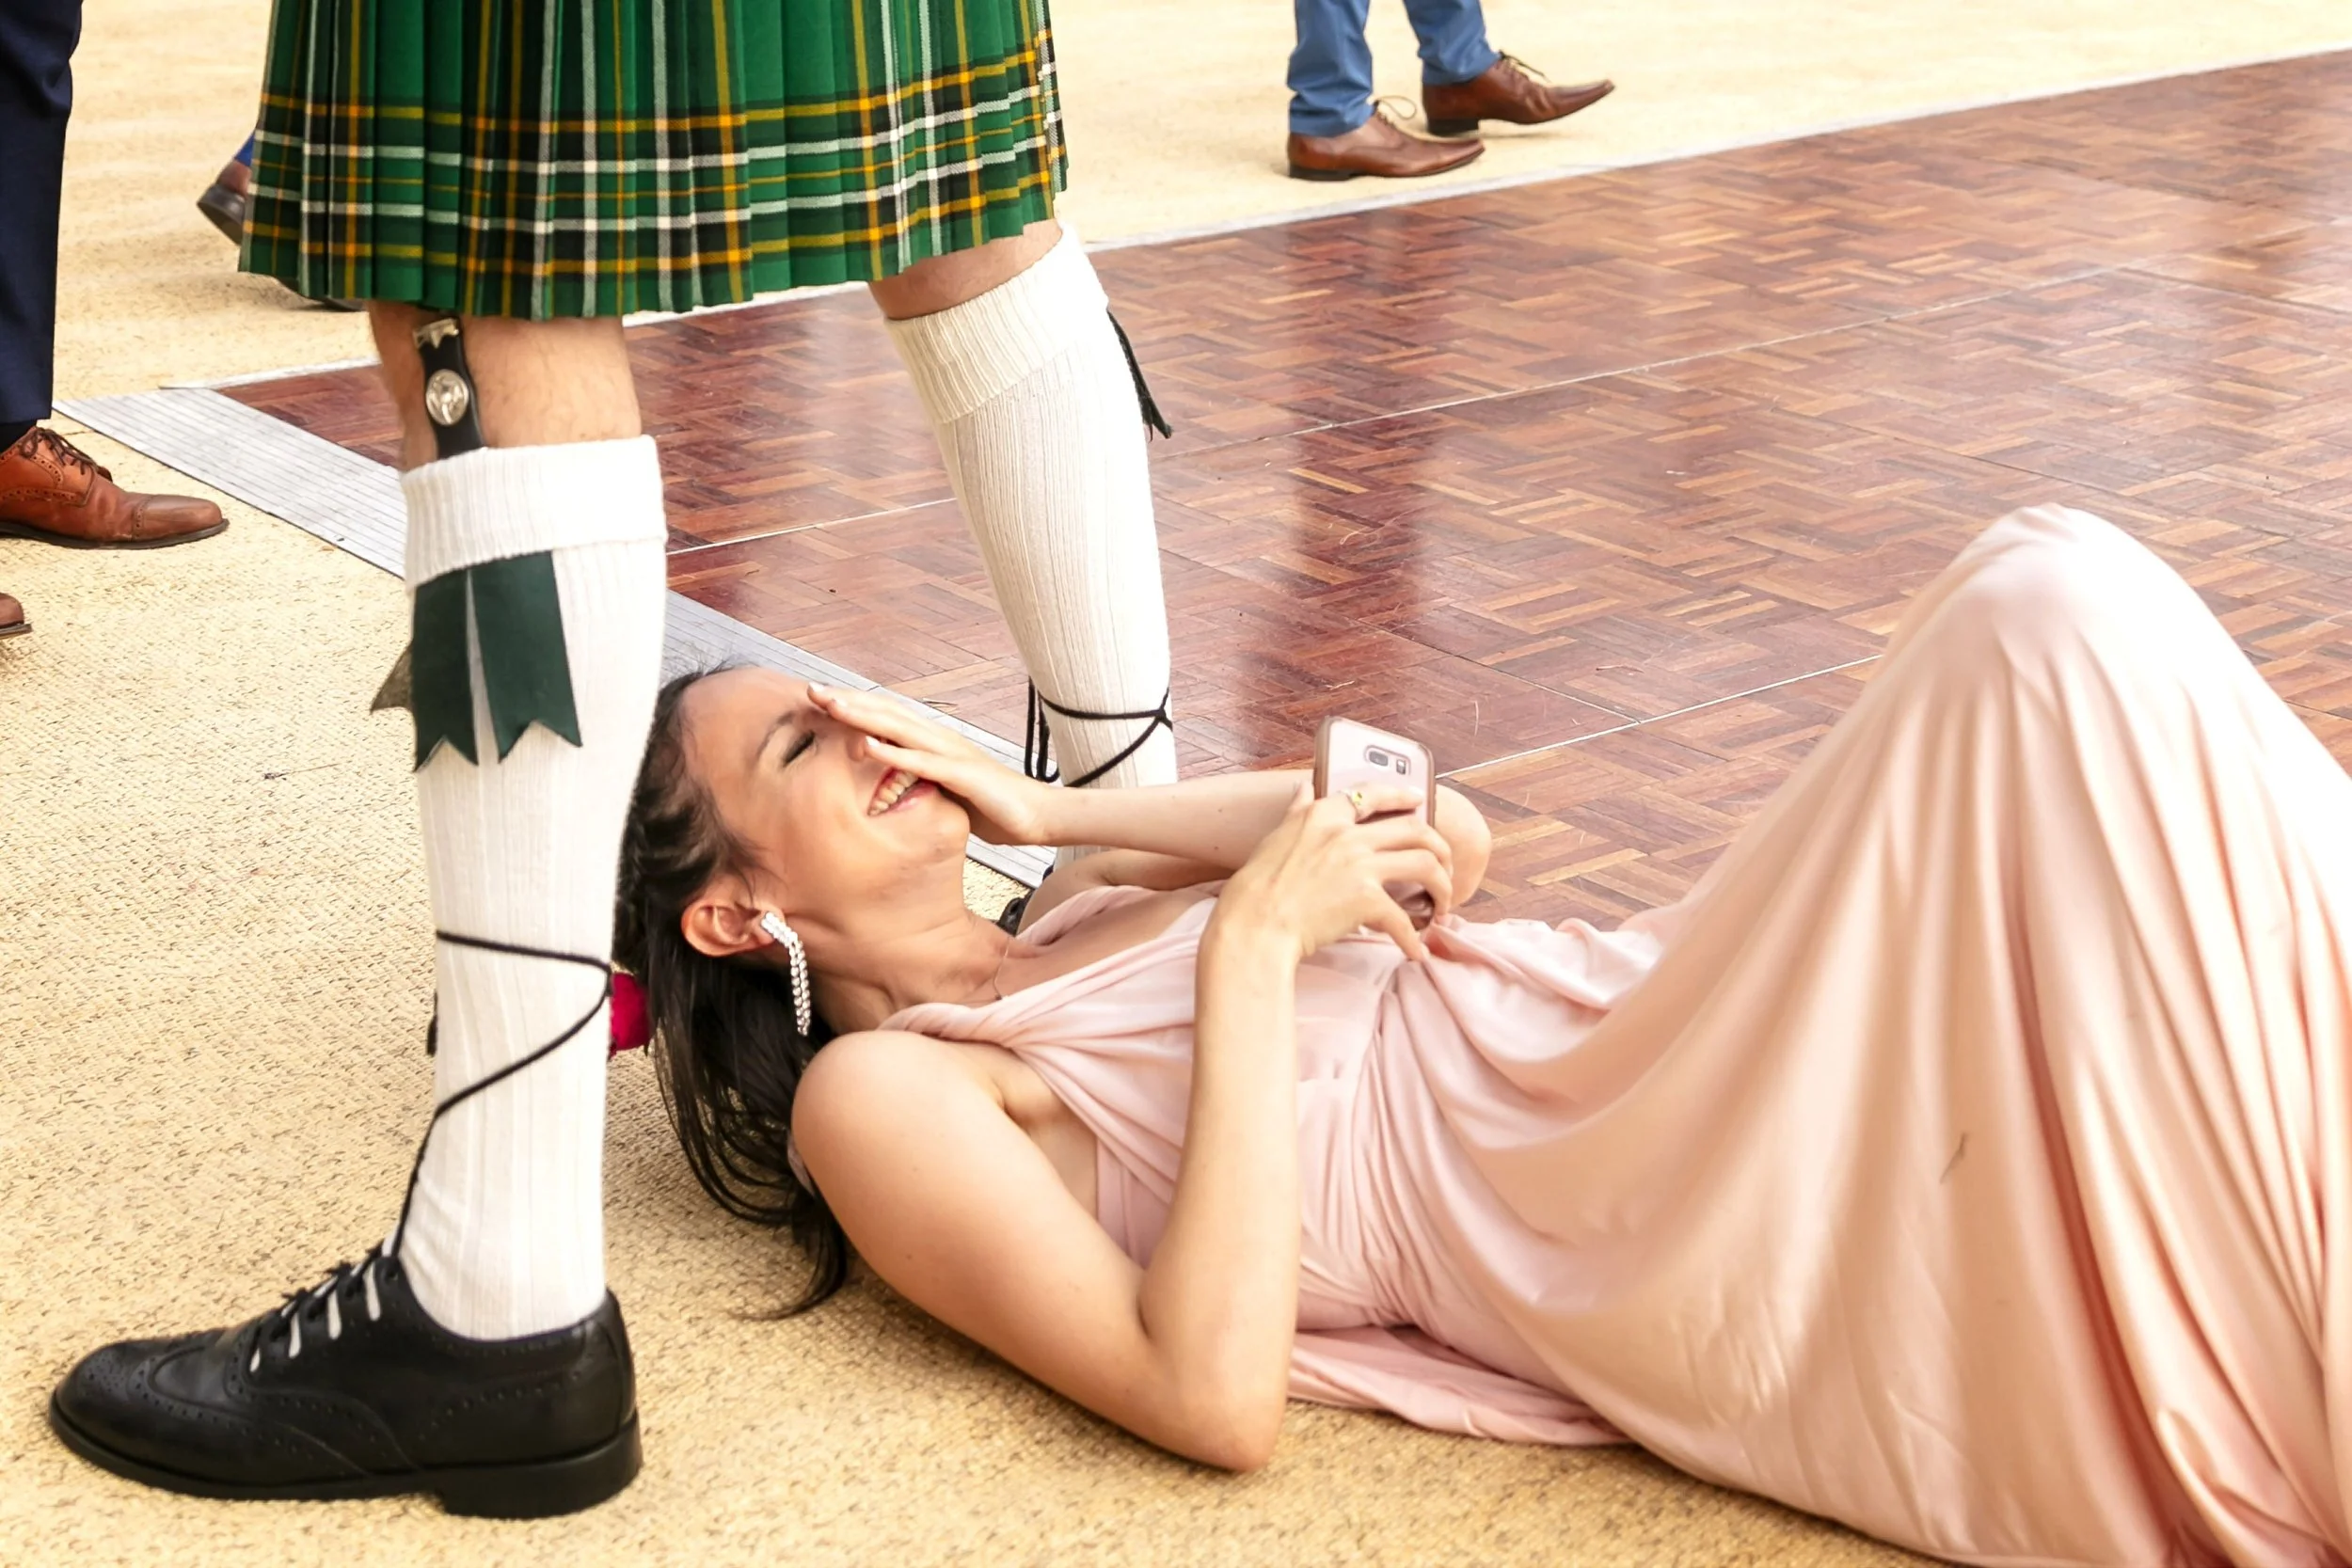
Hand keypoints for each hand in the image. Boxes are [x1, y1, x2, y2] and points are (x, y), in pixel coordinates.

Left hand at [808, 683, 1055, 844]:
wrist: (1038, 816)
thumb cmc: (992, 807)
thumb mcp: (944, 792)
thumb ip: (918, 782)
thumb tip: (889, 786)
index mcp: (934, 743)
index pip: (887, 718)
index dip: (854, 707)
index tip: (819, 701)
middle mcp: (940, 740)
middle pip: (888, 714)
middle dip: (849, 702)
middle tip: (811, 690)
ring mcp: (952, 754)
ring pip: (900, 729)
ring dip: (863, 716)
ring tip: (830, 706)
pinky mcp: (963, 775)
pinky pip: (923, 761)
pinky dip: (893, 752)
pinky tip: (867, 744)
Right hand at [1212, 785, 1453, 963]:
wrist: (1253, 924)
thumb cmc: (1257, 887)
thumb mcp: (1276, 837)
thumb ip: (1296, 812)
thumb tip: (1303, 788)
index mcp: (1323, 815)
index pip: (1373, 794)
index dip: (1402, 794)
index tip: (1418, 798)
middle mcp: (1346, 834)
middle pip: (1415, 829)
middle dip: (1440, 848)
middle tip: (1444, 867)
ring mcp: (1359, 865)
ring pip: (1426, 864)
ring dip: (1443, 886)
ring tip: (1442, 906)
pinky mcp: (1366, 899)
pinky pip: (1404, 920)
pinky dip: (1414, 939)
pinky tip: (1416, 952)